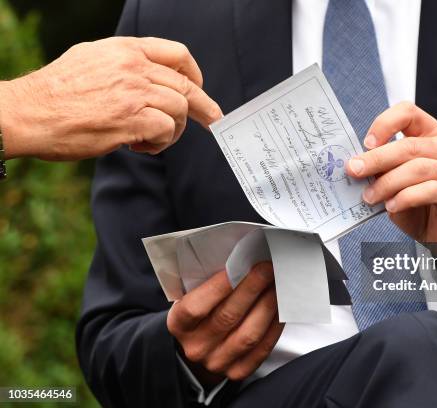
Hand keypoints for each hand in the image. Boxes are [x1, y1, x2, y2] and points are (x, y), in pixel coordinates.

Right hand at [0, 37, 222, 159]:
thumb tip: (148, 76)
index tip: (198, 87)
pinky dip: (161, 142)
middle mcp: (133, 67)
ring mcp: (133, 92)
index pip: (176, 53)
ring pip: (180, 110)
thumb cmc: (55, 93)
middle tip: (212, 120)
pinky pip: (166, 130)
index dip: (194, 73)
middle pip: (186, 86)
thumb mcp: (90, 59)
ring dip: (174, 130)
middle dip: (204, 107)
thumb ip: (123, 64)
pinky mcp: (131, 119)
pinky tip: (142, 146)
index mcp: (125, 50)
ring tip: (153, 139)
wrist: (28, 112)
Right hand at [167, 262, 282, 383]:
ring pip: (249, 334)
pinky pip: (261, 349)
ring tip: (277, 285)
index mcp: (179, 324)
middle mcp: (196, 347)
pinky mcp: (238, 371)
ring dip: (267, 306)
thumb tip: (240, 262)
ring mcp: (217, 362)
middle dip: (252, 289)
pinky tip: (280, 307)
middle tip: (268, 269)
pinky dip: (274, 326)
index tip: (241, 264)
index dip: (220, 285)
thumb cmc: (201, 311)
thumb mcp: (192, 296)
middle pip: (228, 317)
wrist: (201, 346)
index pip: (196, 306)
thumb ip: (208, 283)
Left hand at [346, 102, 436, 243]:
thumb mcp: (396, 182)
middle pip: (410, 145)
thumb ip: (383, 170)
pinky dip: (406, 197)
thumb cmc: (421, 205)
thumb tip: (357, 165)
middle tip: (354, 170)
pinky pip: (431, 190)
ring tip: (370, 196)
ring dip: (388, 183)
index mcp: (432, 136)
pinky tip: (392, 206)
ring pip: (418, 168)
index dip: (385, 124)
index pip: (409, 114)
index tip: (366, 143)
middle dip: (377, 158)